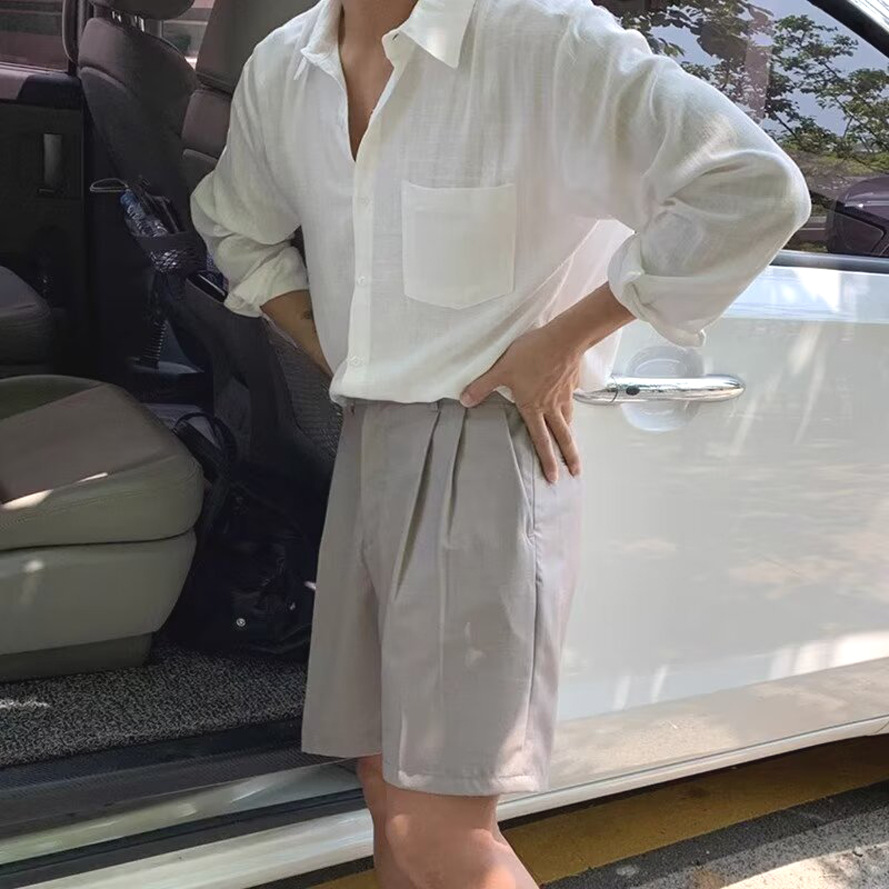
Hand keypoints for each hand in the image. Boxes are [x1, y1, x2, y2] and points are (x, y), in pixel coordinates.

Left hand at [460, 323, 581, 483]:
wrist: (563, 338)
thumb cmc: (531, 354)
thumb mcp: (501, 370)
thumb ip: (482, 386)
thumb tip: (464, 401)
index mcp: (534, 407)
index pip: (541, 440)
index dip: (547, 460)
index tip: (553, 477)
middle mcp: (552, 406)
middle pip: (562, 437)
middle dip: (569, 457)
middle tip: (575, 472)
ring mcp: (564, 395)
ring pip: (569, 420)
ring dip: (571, 435)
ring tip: (572, 444)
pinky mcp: (572, 382)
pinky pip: (571, 400)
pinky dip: (571, 408)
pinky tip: (569, 404)